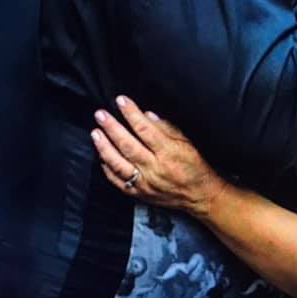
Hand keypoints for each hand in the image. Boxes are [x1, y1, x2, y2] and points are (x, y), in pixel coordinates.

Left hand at [91, 96, 226, 218]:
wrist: (200, 196)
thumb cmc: (196, 166)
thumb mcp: (188, 143)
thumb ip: (168, 128)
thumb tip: (146, 116)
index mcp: (169, 152)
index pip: (145, 129)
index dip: (131, 113)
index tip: (121, 101)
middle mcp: (155, 168)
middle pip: (128, 145)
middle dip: (112, 128)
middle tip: (100, 114)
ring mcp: (145, 183)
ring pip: (118, 164)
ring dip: (104, 147)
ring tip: (96, 133)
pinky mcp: (140, 194)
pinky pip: (118, 182)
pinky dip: (107, 170)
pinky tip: (102, 158)